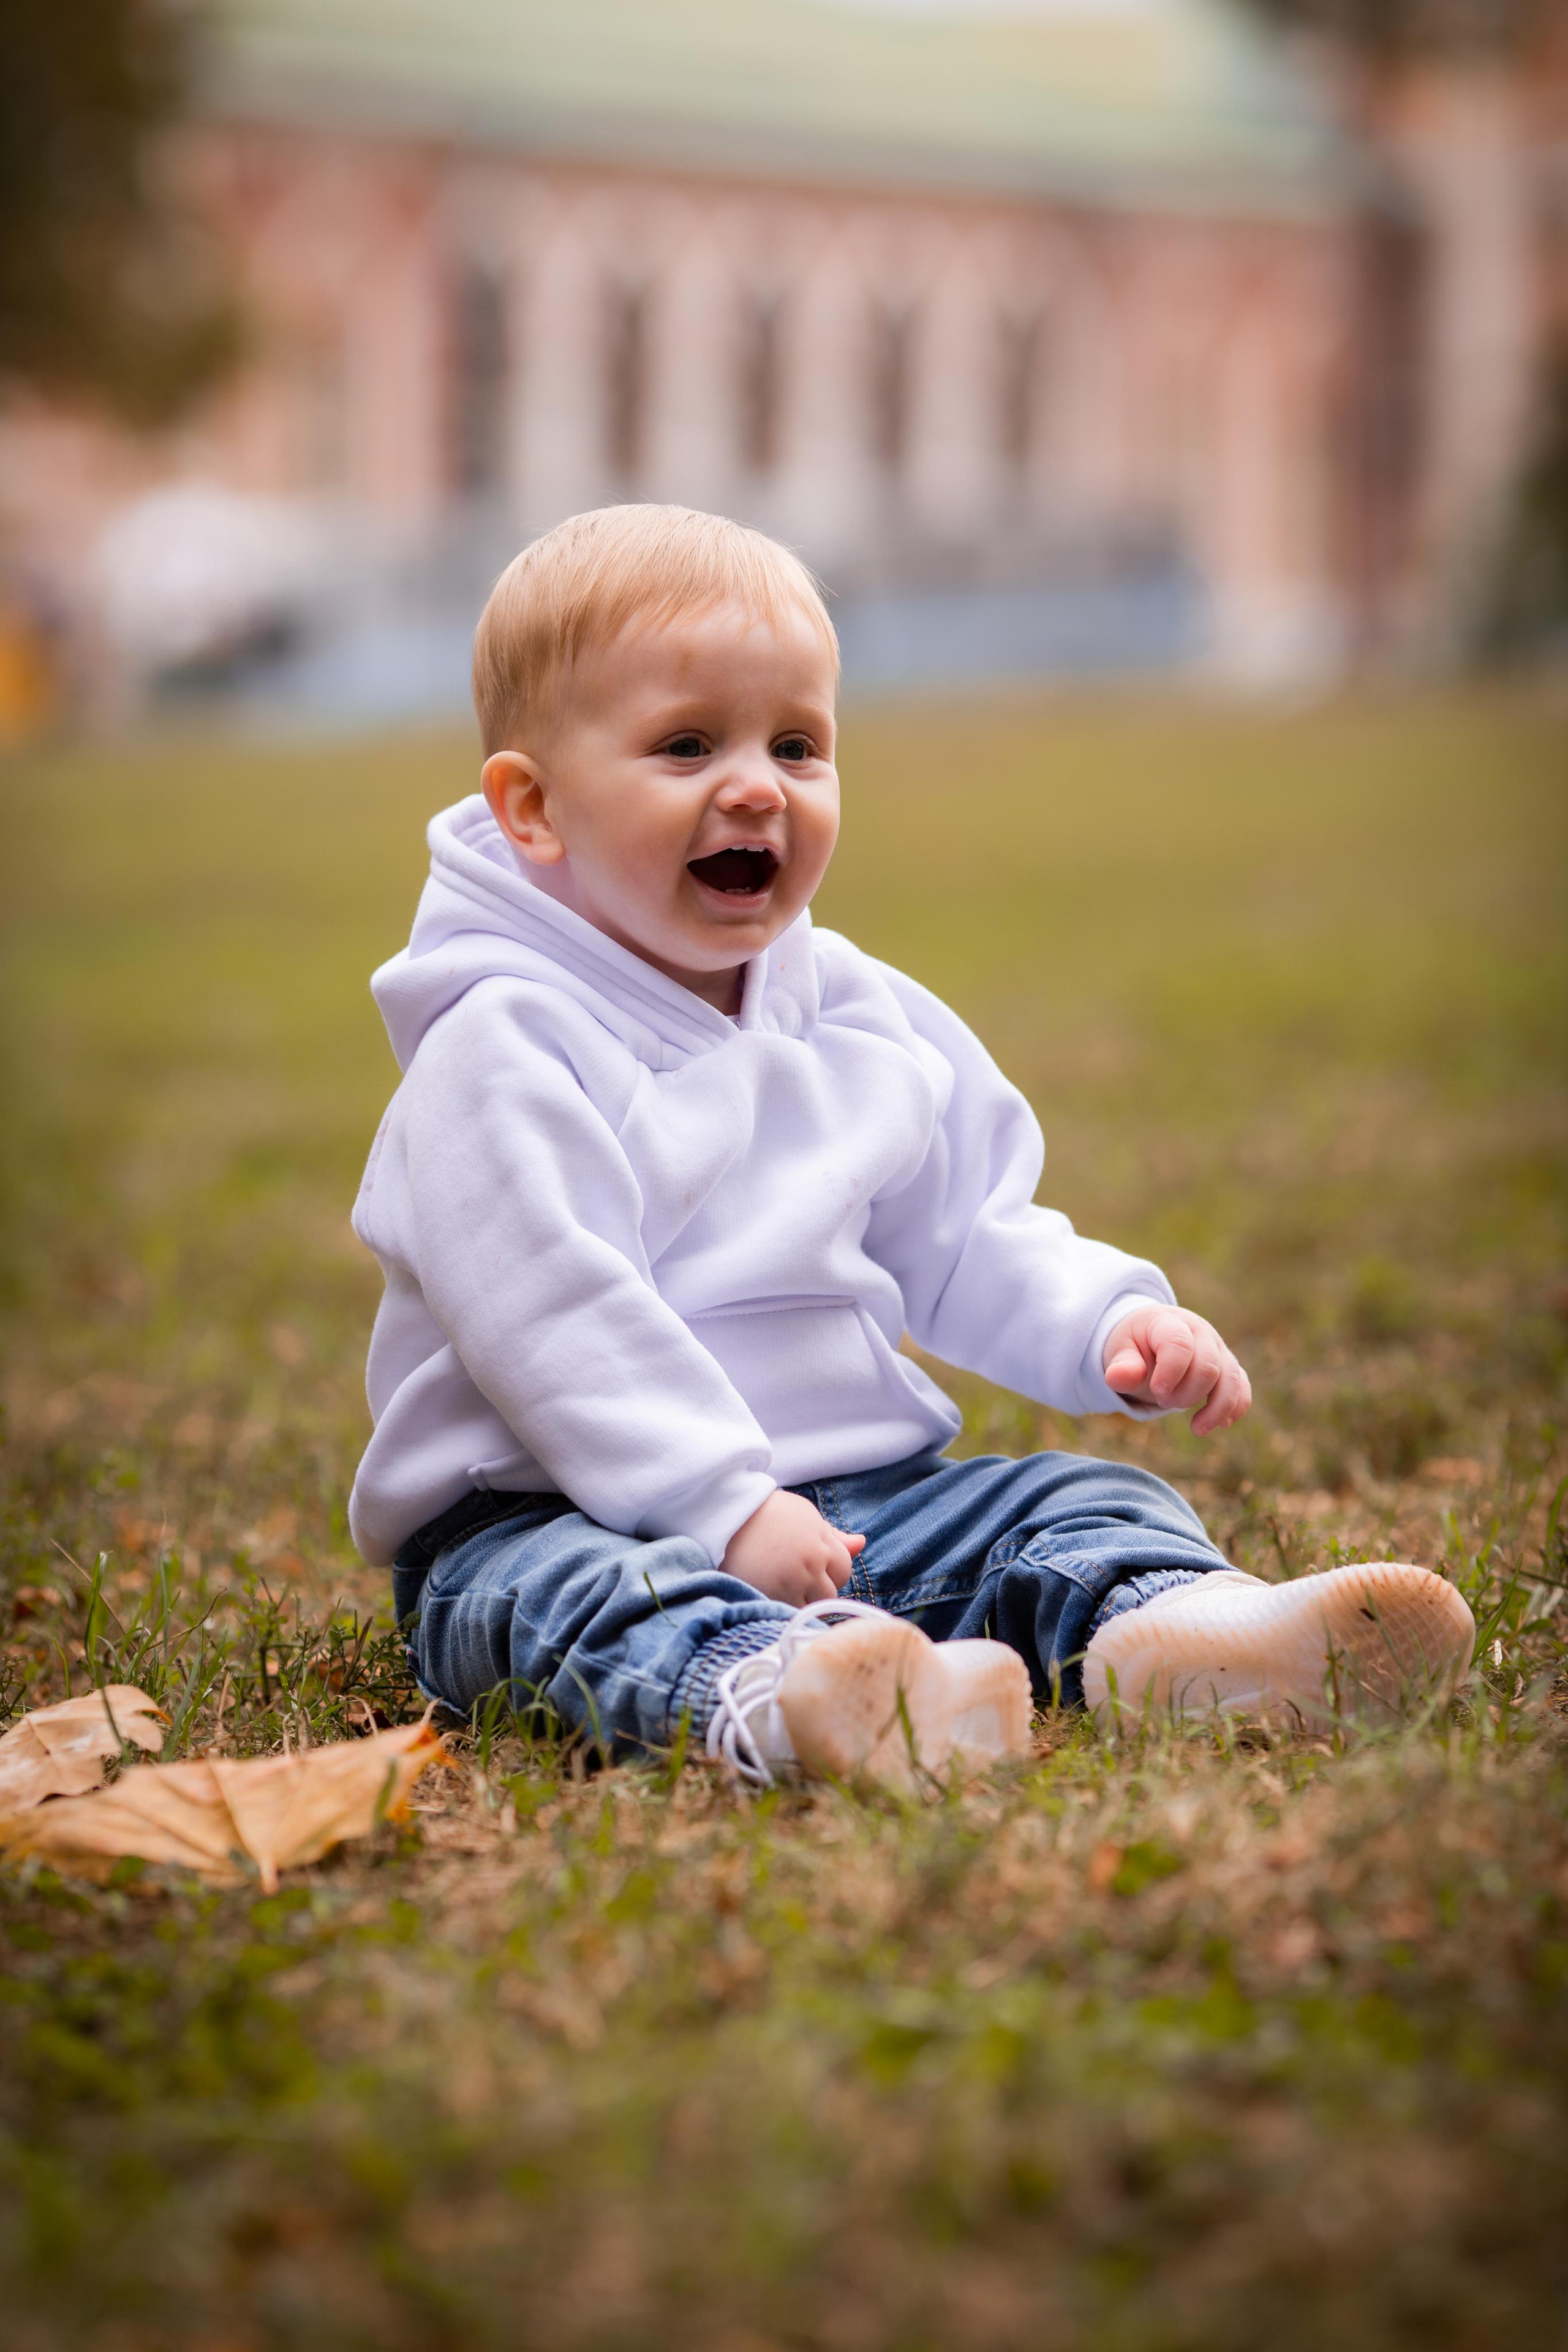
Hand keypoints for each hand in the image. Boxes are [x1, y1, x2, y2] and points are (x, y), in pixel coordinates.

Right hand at [721, 1490, 865, 1605]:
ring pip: (813, 1607)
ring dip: (803, 1603)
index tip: (811, 1567)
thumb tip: (861, 1543)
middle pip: (831, 1591)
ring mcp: (793, 1581)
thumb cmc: (766, 1513)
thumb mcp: (804, 1516)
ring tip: (783, 1589)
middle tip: (795, 1580)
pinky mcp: (773, 1596)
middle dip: (818, 1589)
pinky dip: (785, 1610)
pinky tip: (773, 1596)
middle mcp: (812, 1562)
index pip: (843, 1568)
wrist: (725, 1516)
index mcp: (822, 1540)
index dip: (829, 1570)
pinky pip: (791, 1614)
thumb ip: (834, 1535)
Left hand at [1103, 1304, 1251, 1434]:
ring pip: (1231, 1378)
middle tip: (1163, 1401)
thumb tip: (1117, 1377)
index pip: (1180, 1344)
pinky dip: (1236, 1406)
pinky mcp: (1228, 1367)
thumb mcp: (1119, 1350)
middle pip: (1208, 1365)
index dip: (1170, 1372)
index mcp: (1170, 1323)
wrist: (1151, 1337)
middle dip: (1187, 1393)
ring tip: (1197, 1429)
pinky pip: (1241, 1386)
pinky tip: (1222, 1424)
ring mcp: (1218, 1349)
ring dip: (1217, 1408)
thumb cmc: (1134, 1345)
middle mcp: (1200, 1333)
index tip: (1157, 1392)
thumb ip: (1121, 1364)